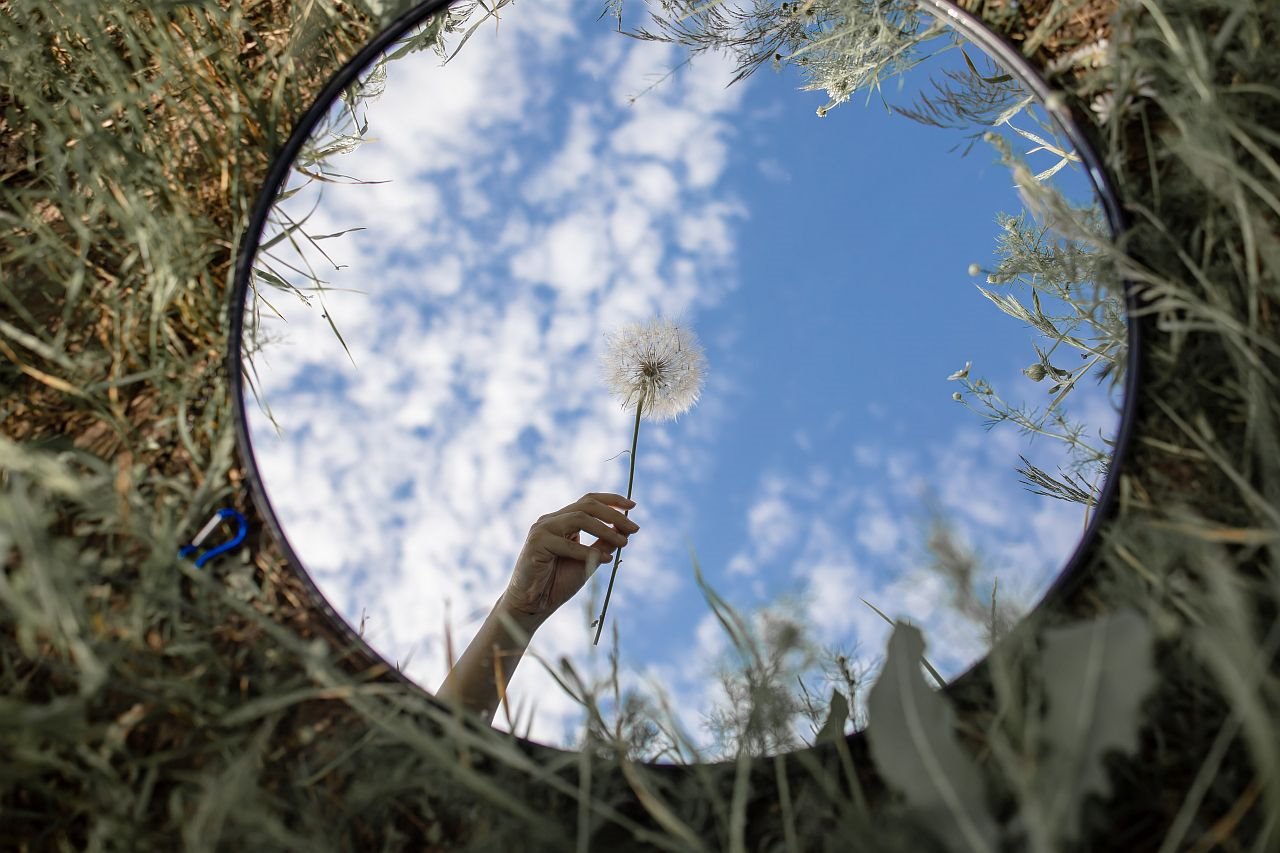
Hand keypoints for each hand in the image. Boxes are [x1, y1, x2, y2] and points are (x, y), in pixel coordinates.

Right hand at [503, 493, 639, 621]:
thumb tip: (627, 529)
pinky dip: (588, 551)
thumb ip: (604, 543)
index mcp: (562, 520)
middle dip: (614, 515)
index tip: (633, 505)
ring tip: (622, 543)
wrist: (533, 604)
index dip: (611, 500)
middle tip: (634, 527)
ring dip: (605, 530)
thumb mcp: (589, 560)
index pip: (588, 501)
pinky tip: (604, 559)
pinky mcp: (536, 544)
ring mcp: (542, 530)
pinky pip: (567, 544)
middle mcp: (551, 520)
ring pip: (579, 519)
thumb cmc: (559, 582)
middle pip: (587, 506)